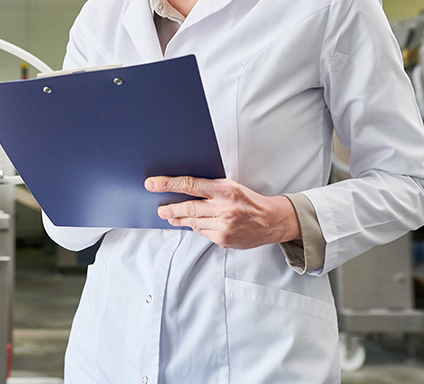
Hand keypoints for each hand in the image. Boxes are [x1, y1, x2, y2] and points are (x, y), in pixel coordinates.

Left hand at [146, 176, 300, 249]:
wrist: (271, 221)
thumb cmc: (248, 200)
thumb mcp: (231, 186)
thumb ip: (208, 187)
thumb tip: (182, 188)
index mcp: (225, 189)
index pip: (190, 184)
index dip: (168, 184)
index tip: (152, 184)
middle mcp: (223, 208)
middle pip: (187, 207)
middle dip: (169, 208)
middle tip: (159, 208)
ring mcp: (223, 226)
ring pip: (192, 222)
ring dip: (178, 218)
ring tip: (169, 216)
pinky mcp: (223, 240)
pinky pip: (202, 232)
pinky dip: (195, 227)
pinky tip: (191, 223)